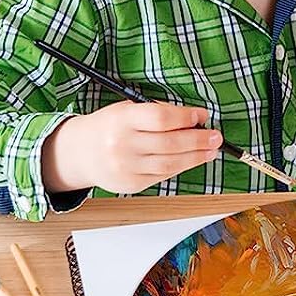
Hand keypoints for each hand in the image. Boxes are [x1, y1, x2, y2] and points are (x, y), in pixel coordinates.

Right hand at [42, 101, 222, 194]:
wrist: (79, 153)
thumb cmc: (109, 127)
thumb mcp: (127, 110)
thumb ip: (157, 114)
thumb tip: (194, 119)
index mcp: (122, 120)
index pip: (160, 119)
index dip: (185, 117)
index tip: (202, 116)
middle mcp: (122, 145)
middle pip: (169, 143)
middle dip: (198, 140)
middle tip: (216, 137)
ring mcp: (126, 168)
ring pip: (169, 164)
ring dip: (195, 157)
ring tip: (210, 151)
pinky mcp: (130, 184)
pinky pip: (162, 176)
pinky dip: (180, 168)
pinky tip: (191, 160)